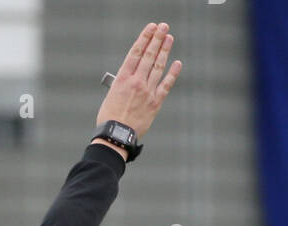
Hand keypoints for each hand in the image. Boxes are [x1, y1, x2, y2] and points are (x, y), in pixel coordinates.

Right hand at [95, 22, 181, 137]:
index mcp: (122, 79)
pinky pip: (166, 85)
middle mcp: (136, 82)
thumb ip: (122, 84)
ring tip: (169, 38)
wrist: (116, 135)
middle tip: (163, 27)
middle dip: (157, 39)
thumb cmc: (109, 118)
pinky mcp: (155, 103)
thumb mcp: (111, 96)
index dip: (145, 38)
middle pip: (149, 56)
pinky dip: (172, 73)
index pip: (136, 52)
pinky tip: (177, 63)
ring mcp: (147, 92)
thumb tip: (131, 76)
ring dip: (164, 51)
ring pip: (158, 67)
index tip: (151, 28)